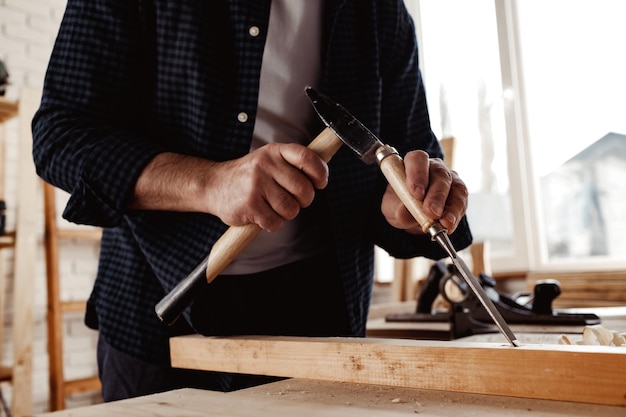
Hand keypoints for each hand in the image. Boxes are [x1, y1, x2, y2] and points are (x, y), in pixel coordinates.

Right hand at [206, 143, 328, 230]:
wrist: (214, 185)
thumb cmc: (249, 176)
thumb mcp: (270, 159)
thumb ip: (294, 164)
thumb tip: (322, 174)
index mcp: (274, 152)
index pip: (306, 157)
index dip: (320, 172)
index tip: (320, 182)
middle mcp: (265, 165)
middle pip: (303, 190)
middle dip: (303, 201)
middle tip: (291, 199)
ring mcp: (256, 185)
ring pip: (291, 209)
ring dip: (286, 214)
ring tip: (273, 206)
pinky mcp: (249, 205)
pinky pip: (275, 223)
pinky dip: (272, 224)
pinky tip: (262, 214)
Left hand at [381, 150, 467, 233]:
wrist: (411, 216)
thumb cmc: (400, 205)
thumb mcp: (392, 208)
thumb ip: (396, 209)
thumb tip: (404, 213)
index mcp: (413, 164)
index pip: (417, 159)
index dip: (417, 174)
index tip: (416, 193)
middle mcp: (434, 168)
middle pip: (440, 174)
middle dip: (436, 195)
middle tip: (431, 212)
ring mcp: (450, 179)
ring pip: (455, 187)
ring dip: (450, 207)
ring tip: (444, 223)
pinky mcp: (459, 194)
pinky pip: (462, 202)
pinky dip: (455, 215)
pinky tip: (449, 225)